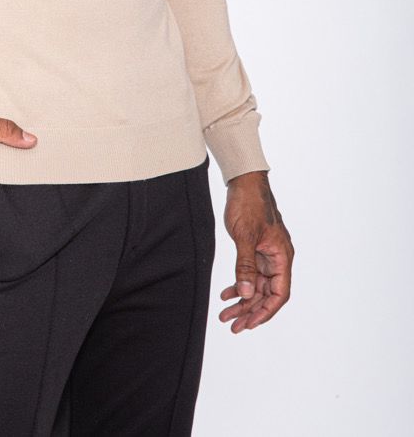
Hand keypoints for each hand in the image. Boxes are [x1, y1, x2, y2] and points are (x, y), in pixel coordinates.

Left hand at [218, 170, 293, 332]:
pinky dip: (239, 284)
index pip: (279, 294)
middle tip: (233, 326)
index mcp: (282, 256)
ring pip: (257, 286)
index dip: (265, 311)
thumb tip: (247, 293)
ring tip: (225, 315)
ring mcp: (266, 254)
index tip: (249, 324)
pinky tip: (226, 294)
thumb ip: (245, 266)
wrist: (243, 181)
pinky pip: (249, 274)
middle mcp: (277, 258)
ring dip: (242, 301)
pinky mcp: (255, 249)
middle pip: (267, 294)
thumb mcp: (245, 236)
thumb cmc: (248, 203)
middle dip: (250, 311)